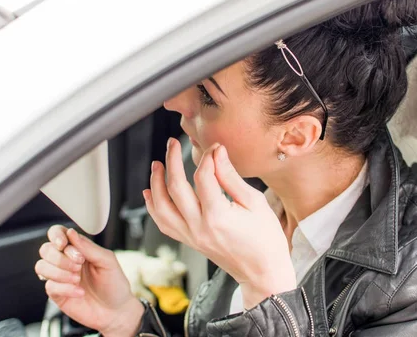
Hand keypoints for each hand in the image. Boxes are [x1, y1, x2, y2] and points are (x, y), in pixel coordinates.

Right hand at [36, 226, 143, 335]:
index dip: (56, 236)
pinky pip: (50, 286)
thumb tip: (71, 233)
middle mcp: (66, 261)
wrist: (116, 311)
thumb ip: (89, 247)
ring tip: (78, 279)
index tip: (64, 244)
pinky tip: (80, 292)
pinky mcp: (57, 294)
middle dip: (60, 257)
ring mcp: (60, 277)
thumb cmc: (114, 284)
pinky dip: (66, 288)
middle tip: (79, 264)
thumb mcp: (107, 261)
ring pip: (41, 267)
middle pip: (45, 249)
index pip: (57, 234)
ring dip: (60, 272)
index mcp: (78, 249)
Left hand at [145, 138, 295, 308]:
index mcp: (218, 216)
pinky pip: (164, 224)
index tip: (214, 147)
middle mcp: (200, 228)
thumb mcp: (255, 203)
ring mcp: (191, 237)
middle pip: (175, 188)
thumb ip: (231, 177)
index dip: (207, 157)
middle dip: (172, 161)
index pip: (203, 177)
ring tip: (157, 165)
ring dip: (156, 184)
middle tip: (172, 143)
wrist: (263, 273)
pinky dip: (154, 207)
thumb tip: (217, 152)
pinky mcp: (189, 242)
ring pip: (162, 208)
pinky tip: (151, 193)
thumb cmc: (265, 239)